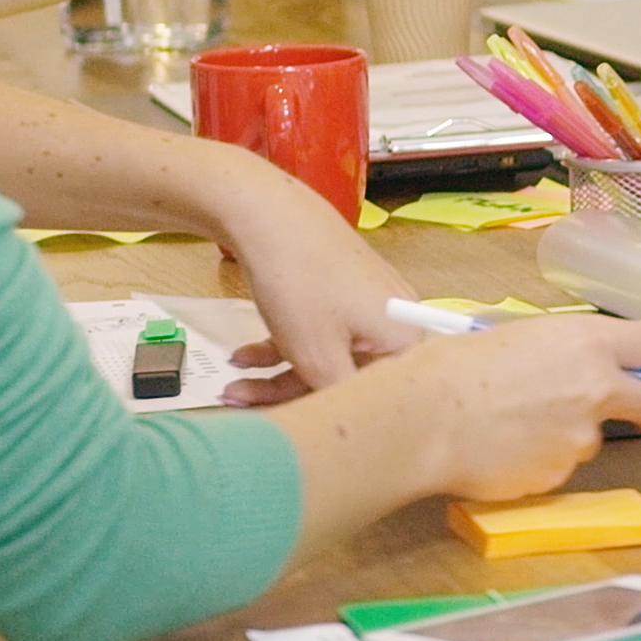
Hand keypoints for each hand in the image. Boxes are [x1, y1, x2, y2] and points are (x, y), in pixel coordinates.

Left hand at [183, 148, 419, 403]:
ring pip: (328, 354)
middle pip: (346, 376)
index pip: (373, 397)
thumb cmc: (301, 282)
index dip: (324, 415)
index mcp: (405, 338)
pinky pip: (323, 332)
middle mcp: (398, 319)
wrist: (270, 213)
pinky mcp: (346, 287)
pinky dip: (287, 344)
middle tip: (241, 400)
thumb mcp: (317, 357)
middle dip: (287, 391)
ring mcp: (372, 301)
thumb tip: (349, 428)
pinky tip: (247, 352)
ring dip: (278, 370)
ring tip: (235, 378)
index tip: (284, 426)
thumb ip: (339, 400)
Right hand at [393, 314, 640, 503]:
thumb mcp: (522, 335)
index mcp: (589, 341)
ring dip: (571, 432)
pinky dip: (541, 458)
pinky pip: (560, 465)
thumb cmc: (456, 366)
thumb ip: (568, 349)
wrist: (423, 418)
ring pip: (594, 437)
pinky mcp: (560, 475)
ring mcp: (582, 437)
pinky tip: (505, 446)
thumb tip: (588, 361)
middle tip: (622, 408)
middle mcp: (598, 388)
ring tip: (516, 422)